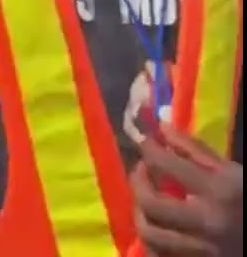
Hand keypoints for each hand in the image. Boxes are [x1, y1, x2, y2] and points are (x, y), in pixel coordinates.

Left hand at [131, 124, 242, 255]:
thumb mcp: (234, 172)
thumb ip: (196, 151)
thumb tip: (160, 128)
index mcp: (220, 191)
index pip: (167, 164)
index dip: (149, 149)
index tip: (145, 142)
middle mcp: (207, 221)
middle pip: (151, 203)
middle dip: (138, 182)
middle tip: (143, 171)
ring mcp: (202, 249)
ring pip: (150, 234)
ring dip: (141, 214)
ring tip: (147, 201)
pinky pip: (159, 254)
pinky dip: (152, 241)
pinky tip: (158, 227)